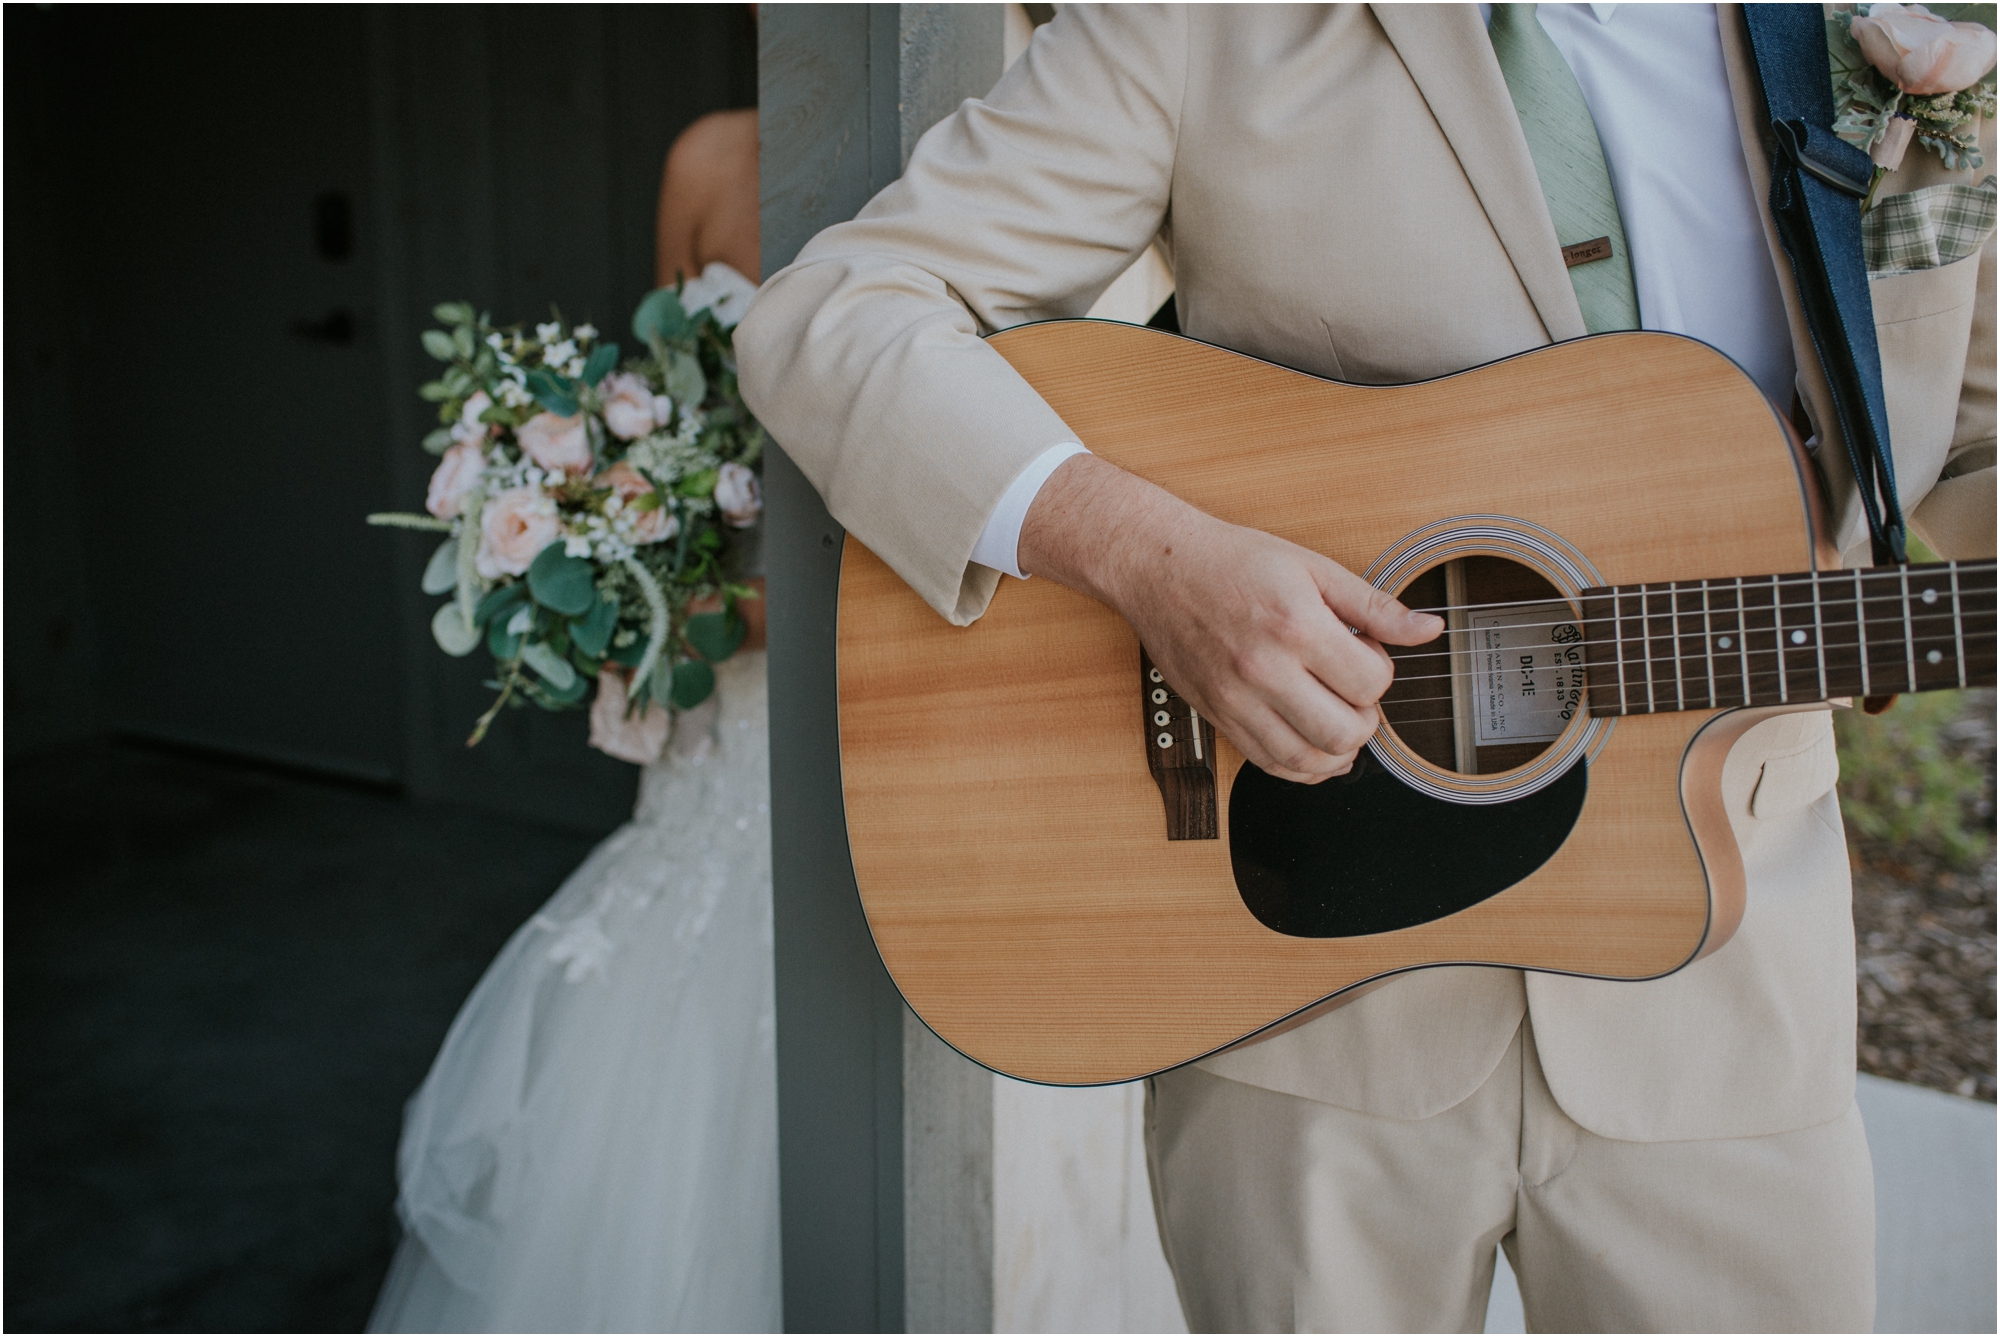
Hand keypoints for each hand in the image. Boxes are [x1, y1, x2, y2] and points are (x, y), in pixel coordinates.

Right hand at [1017, 455, 1442, 782]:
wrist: (1159, 568)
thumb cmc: (1232, 562)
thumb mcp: (1312, 567)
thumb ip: (1374, 605)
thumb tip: (1428, 629)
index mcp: (1296, 625)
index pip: (1370, 682)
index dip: (1380, 671)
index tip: (1363, 653)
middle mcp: (1264, 668)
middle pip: (1345, 731)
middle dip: (1366, 718)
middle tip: (1355, 693)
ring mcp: (1237, 698)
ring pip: (1308, 759)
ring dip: (1338, 750)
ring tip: (1338, 720)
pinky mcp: (1218, 716)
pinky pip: (1269, 765)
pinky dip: (1302, 767)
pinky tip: (1312, 745)